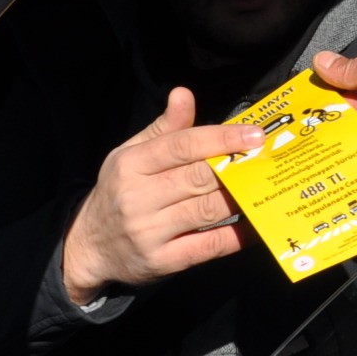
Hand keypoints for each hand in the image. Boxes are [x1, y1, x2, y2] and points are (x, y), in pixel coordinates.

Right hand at [60, 87, 262, 305]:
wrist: (88, 247)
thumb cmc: (119, 192)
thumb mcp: (130, 154)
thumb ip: (164, 128)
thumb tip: (184, 94)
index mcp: (131, 164)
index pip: (182, 145)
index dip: (221, 138)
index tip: (255, 134)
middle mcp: (139, 198)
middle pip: (199, 177)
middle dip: (237, 167)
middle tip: (268, 159)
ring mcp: (150, 233)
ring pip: (208, 210)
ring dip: (242, 198)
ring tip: (267, 185)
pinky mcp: (164, 262)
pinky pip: (209, 246)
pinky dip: (237, 235)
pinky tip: (256, 224)